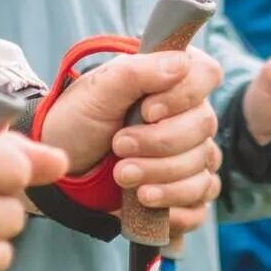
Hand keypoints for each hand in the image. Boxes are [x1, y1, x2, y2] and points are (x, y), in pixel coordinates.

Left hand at [38, 48, 225, 228]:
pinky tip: (146, 201)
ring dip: (162, 175)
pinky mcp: (186, 191)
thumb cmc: (80, 121)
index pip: (207, 75)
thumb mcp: (97, 92)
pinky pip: (200, 204)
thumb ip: (136, 72)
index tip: (147, 111)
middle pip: (204, 126)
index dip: (182, 95)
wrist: (63, 168)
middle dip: (159, 142)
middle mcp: (189, 114)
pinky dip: (175, 206)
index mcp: (172, 79)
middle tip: (119, 146)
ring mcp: (192, 155)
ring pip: (202, 167)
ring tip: (122, 176)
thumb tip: (181, 63)